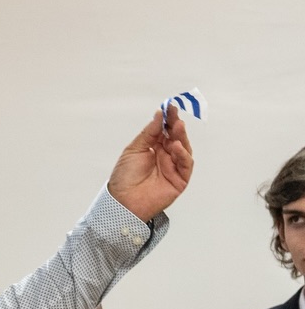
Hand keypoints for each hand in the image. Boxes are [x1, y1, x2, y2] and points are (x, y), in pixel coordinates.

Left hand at [105, 104, 193, 220]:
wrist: (123, 201)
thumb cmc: (125, 177)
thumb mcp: (134, 150)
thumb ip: (148, 133)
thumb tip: (158, 115)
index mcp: (154, 149)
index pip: (165, 131)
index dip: (168, 119)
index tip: (169, 107)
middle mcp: (165, 156)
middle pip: (176, 137)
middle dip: (176, 125)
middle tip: (175, 114)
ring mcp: (174, 167)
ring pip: (184, 148)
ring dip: (181, 137)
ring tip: (178, 126)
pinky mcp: (180, 179)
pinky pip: (186, 164)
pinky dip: (183, 154)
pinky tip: (177, 146)